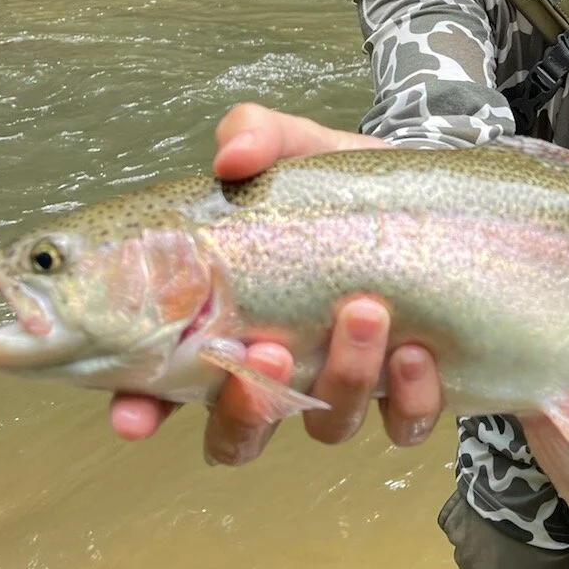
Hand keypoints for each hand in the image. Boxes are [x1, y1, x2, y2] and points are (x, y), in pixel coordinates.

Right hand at [108, 102, 443, 460]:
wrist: (433, 192)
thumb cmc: (340, 184)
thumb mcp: (296, 146)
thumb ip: (254, 136)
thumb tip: (232, 156)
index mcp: (226, 322)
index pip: (160, 387)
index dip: (140, 411)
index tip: (135, 416)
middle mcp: (277, 370)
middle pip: (237, 433)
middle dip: (247, 408)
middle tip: (270, 348)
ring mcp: (341, 387)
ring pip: (324, 426)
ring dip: (341, 380)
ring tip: (365, 312)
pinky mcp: (407, 394)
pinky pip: (401, 426)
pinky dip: (407, 401)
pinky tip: (415, 353)